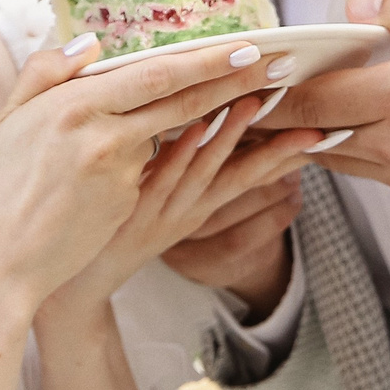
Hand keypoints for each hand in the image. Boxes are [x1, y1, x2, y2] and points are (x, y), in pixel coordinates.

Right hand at [0, 36, 292, 319]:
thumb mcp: (7, 121)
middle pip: (184, 103)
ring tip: (271, 104)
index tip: (245, 48)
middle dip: (236, 82)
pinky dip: (195, 160)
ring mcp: (122, 178)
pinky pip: (164, 174)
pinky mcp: (129, 210)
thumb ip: (45, 73)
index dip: (204, 61)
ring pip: (185, 142)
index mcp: (74, 107)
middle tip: (280, 66)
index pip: (154, 75)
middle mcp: (105, 139)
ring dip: (234, 123)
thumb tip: (90, 43)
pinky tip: (227, 146)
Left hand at [42, 94, 318, 329]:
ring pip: (203, 168)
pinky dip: (180, 153)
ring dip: (230, 134)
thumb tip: (203, 120)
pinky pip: (160, 177)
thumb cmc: (111, 232)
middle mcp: (187, 210)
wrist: (71, 287)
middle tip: (308, 118)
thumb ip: (180, 161)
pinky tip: (194, 127)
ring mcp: (161, 211)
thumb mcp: (157, 200)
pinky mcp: (131, 211)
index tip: (318, 130)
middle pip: (241, 173)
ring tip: (253, 102)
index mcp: (195, 204)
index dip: (282, 151)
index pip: (248, 173)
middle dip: (276, 146)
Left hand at [264, 0, 389, 252]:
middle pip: (310, 134)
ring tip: (296, 101)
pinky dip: (354, 149)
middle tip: (253, 86)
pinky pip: (375, 172)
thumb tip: (359, 5)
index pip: (314, 95)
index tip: (254, 63)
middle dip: (276, 111)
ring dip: (312, 132)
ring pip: (337, 157)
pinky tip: (362, 123)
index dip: (275, 81)